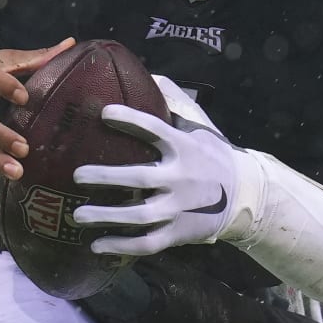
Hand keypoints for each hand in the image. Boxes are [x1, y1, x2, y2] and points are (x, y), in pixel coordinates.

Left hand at [71, 105, 250, 255]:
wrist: (244, 195)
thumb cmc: (213, 155)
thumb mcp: (201, 125)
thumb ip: (176, 101)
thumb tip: (150, 76)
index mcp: (184, 147)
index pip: (155, 129)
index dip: (130, 120)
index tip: (104, 114)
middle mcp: (181, 178)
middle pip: (139, 178)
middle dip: (106, 177)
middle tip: (78, 175)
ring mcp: (179, 208)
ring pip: (140, 216)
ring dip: (107, 216)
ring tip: (78, 215)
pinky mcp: (178, 233)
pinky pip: (147, 243)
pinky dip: (122, 246)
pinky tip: (97, 246)